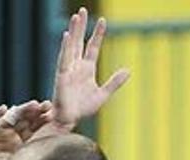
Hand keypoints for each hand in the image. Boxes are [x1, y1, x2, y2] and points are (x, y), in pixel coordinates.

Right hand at [0, 101, 53, 159]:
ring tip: (32, 105)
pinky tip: (3, 109)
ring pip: (11, 116)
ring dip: (22, 110)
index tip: (52, 116)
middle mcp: (9, 133)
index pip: (33, 130)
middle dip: (36, 112)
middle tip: (47, 106)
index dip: (42, 123)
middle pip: (25, 119)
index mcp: (18, 143)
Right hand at [49, 8, 129, 130]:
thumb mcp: (103, 94)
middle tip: (82, 10)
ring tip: (76, 16)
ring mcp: (68, 69)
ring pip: (71, 46)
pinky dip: (65, 47)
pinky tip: (67, 36)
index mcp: (86, 69)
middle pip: (79, 41)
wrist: (70, 120)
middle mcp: (76, 66)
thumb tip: (128, 70)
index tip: (102, 20)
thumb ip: (114, 82)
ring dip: (73, 31)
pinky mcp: (61, 76)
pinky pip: (63, 59)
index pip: (92, 47)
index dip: (97, 34)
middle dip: (81, 26)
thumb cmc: (82, 109)